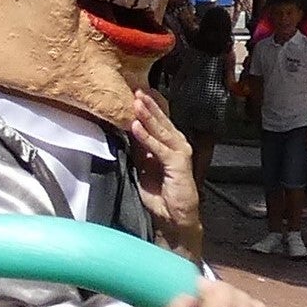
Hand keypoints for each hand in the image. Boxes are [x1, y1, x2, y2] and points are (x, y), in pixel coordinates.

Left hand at [125, 89, 202, 253]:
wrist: (173, 218)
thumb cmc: (161, 195)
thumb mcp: (145, 167)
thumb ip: (139, 149)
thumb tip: (128, 130)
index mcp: (168, 144)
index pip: (158, 120)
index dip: (147, 106)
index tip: (133, 91)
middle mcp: (176, 144)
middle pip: (161, 120)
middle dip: (147, 104)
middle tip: (135, 88)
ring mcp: (179, 153)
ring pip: (161, 130)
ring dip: (147, 115)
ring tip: (135, 101)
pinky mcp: (178, 164)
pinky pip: (159, 148)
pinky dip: (147, 137)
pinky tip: (136, 126)